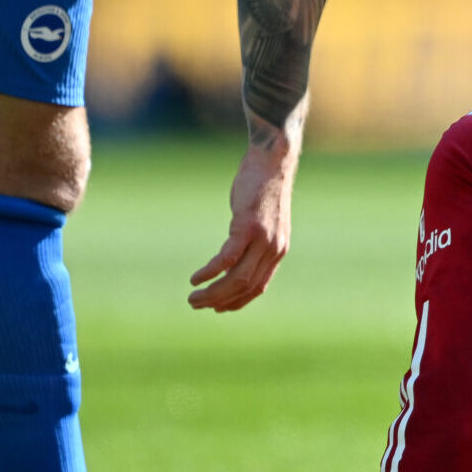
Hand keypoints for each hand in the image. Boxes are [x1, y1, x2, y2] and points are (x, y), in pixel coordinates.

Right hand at [189, 141, 298, 311]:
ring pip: (236, 278)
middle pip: (245, 287)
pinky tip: (196, 278)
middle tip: (197, 305)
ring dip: (213, 292)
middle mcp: (273, 249)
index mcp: (277, 250)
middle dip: (220, 301)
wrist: (272, 161)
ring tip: (193, 297)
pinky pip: (227, 259)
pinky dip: (210, 272)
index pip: (258, 287)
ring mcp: (262, 239)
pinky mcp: (247, 227)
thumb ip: (255, 241)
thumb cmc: (263, 189)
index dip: (238, 302)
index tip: (219, 309)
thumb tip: (236, 255)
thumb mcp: (264, 221)